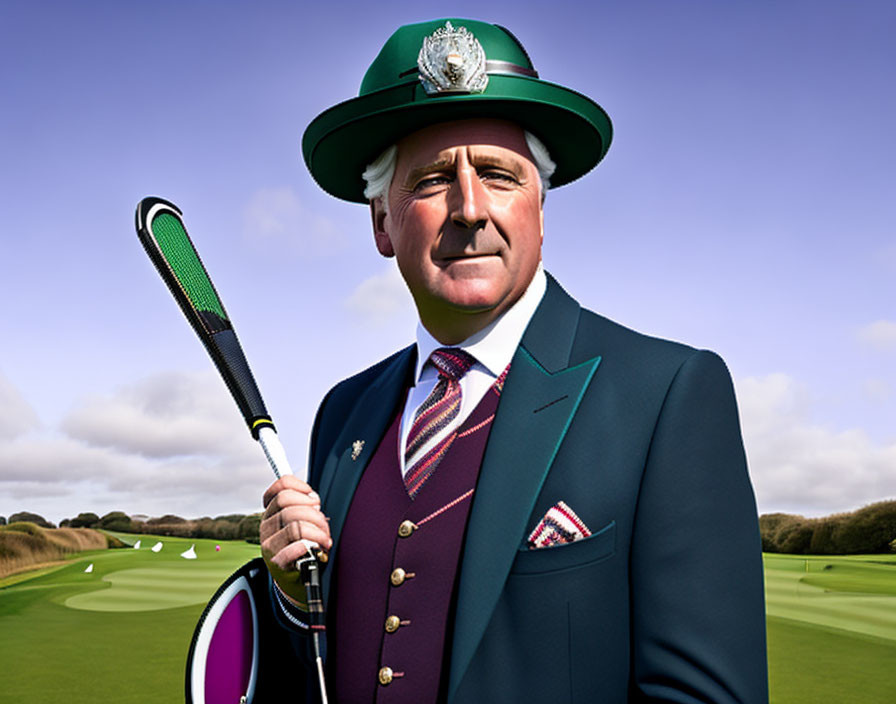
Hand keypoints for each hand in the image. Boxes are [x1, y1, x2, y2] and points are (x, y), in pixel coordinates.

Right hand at [260, 475, 332, 605]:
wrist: (299, 577)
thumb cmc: (303, 546)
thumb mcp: (302, 521)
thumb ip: (305, 506)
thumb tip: (313, 499)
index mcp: (272, 512)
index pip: (281, 487)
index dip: (300, 486)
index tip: (312, 497)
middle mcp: (267, 526)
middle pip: (288, 503)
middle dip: (312, 511)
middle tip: (322, 522)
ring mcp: (270, 544)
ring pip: (295, 525)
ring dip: (318, 531)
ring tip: (324, 539)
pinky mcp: (277, 562)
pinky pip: (297, 546)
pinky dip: (311, 545)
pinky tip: (318, 548)